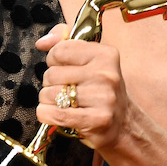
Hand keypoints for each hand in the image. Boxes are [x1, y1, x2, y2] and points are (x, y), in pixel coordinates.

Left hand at [35, 23, 132, 149]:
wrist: (124, 124)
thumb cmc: (100, 88)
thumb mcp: (89, 58)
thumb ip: (63, 41)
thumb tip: (42, 43)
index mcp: (105, 55)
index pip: (59, 51)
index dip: (54, 60)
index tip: (63, 68)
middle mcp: (106, 74)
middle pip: (52, 74)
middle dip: (50, 83)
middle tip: (64, 88)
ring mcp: (103, 98)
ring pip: (49, 94)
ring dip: (48, 100)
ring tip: (62, 102)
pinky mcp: (96, 120)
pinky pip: (53, 114)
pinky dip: (46, 114)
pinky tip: (55, 114)